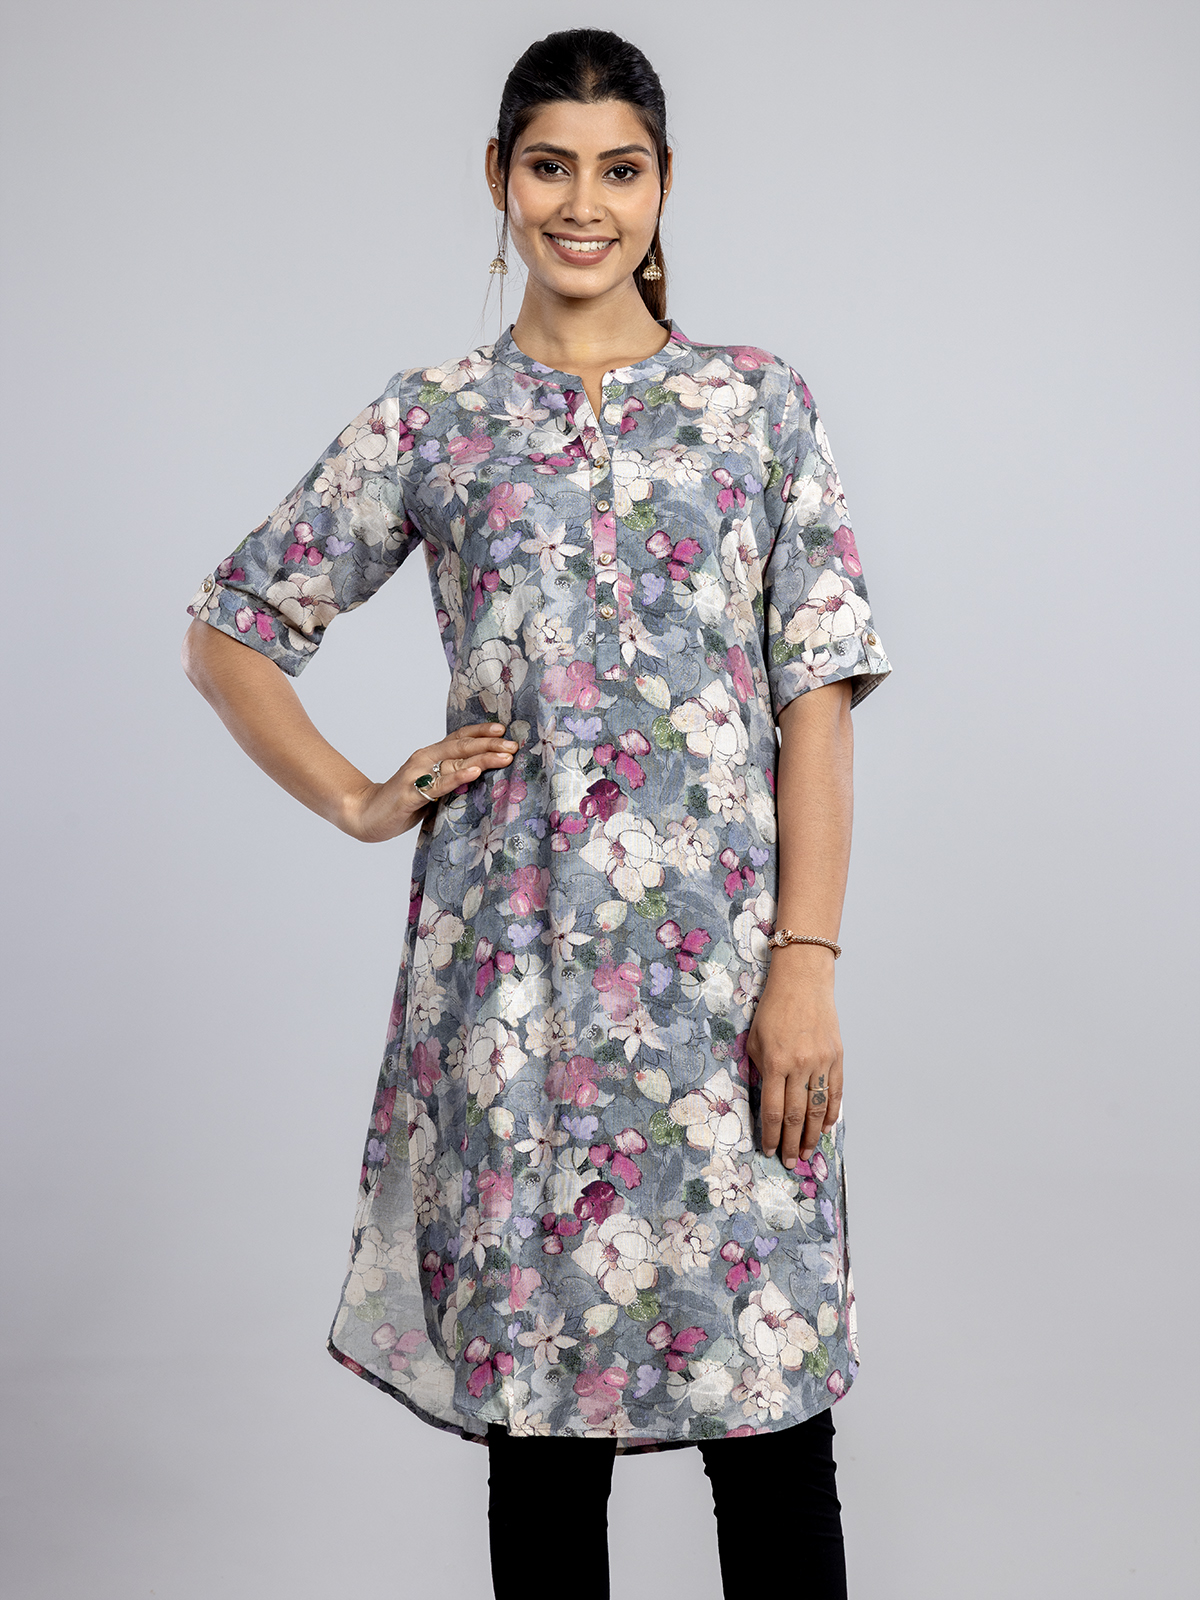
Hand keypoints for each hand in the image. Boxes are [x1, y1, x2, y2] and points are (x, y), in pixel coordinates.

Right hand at [344, 722, 518, 842]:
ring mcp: (417, 773)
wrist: (365, 814)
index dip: (483, 732)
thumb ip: (450, 779)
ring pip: (455, 761)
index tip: (506, 732)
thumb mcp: (431, 787)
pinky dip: (458, 777)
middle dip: (491, 745)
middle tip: (515, 746)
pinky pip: (439, 784)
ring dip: (482, 758)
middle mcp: (424, 758)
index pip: (460, 737)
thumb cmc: (402, 802)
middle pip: (462, 746)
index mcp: (430, 755)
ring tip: (504, 756)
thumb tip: (482, 777)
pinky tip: (474, 772)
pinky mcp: (411, 792)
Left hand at [747, 945, 843, 1167]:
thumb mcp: (755, 1040)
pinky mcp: (837, 1057)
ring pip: (817, 1109)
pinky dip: (830, 1113)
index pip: (772, 1110)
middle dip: (790, 1142)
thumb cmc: (773, 1009)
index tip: (767, 1150)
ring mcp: (821, 1062)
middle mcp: (800, 1065)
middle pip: (795, 1115)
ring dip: (810, 1135)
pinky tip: (824, 1128)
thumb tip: (764, 1101)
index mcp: (775, 1062)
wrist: (803, 981)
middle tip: (788, 1161)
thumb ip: (759, 1071)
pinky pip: (835, 1092)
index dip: (770, 1134)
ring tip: (805, 1153)